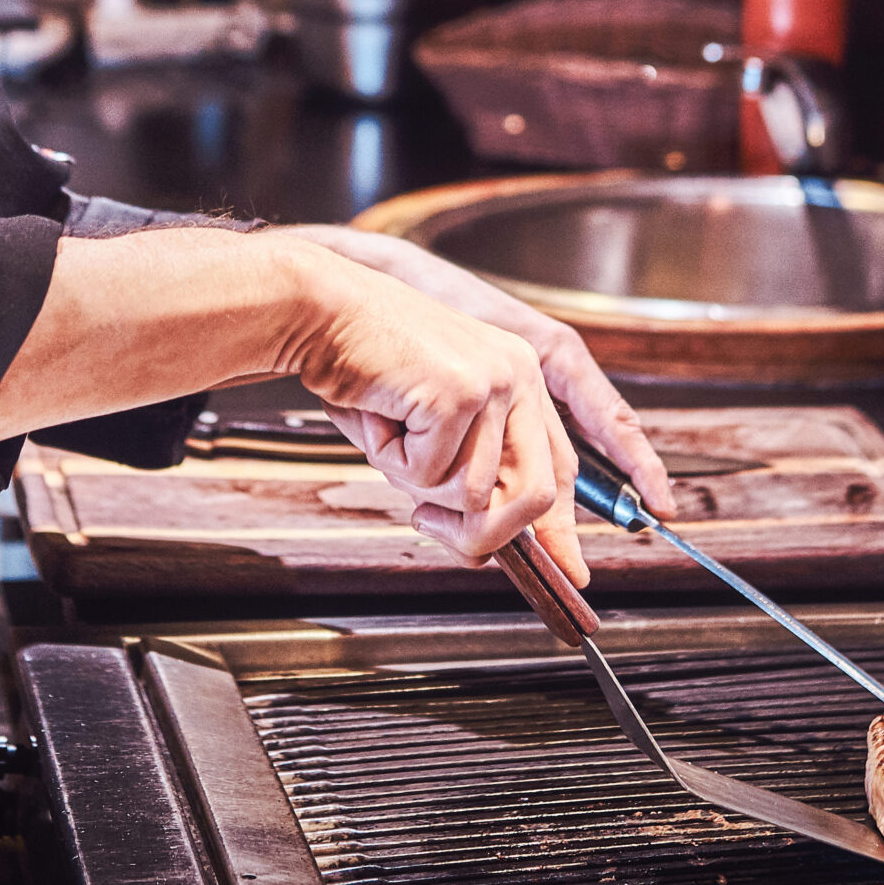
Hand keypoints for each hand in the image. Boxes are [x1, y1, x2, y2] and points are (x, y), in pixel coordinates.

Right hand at [268, 236, 587, 584]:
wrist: (318, 312)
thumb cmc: (360, 369)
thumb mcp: (423, 433)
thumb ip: (459, 482)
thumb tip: (482, 552)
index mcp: (519, 375)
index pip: (561, 466)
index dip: (557, 528)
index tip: (565, 573)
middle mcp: (519, 373)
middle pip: (537, 496)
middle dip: (483, 533)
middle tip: (426, 521)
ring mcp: (496, 380)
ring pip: (476, 495)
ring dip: (416, 483)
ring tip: (390, 432)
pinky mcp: (461, 391)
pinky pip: (430, 475)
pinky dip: (391, 460)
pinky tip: (379, 414)